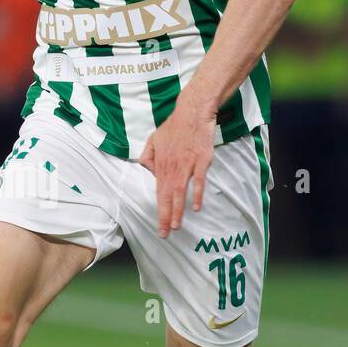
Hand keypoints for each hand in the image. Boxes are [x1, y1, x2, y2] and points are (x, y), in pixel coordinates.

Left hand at [139, 93, 216, 235]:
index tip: (158, 227)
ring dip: (177, 210)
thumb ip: (148, 156)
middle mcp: (171, 167)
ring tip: (176, 226)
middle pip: (166, 196)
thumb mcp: (154, 139)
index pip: (158, 193)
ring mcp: (187, 165)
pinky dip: (197, 194)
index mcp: (160, 165)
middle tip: (165, 234)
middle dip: (165, 217)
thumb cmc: (174, 127)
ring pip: (179, 192)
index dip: (158, 211)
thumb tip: (147, 171)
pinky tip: (196, 207)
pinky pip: (198, 180)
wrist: (192, 112)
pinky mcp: (201, 160)